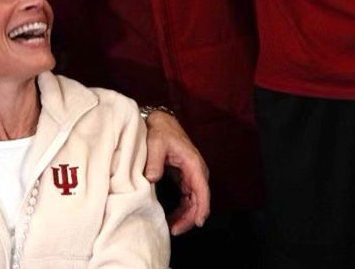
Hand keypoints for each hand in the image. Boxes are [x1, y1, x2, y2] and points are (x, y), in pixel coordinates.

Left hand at [142, 110, 209, 233]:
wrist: (161, 122)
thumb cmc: (159, 131)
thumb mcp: (155, 143)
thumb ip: (154, 160)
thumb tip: (152, 178)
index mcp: (193, 163)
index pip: (202, 190)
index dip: (202, 208)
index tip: (198, 223)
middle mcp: (196, 171)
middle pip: (200, 200)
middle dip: (190, 218)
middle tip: (175, 230)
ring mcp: (192, 175)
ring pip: (194, 202)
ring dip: (186, 216)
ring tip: (173, 229)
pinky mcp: (186, 178)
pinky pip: (188, 198)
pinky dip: (182, 210)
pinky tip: (172, 219)